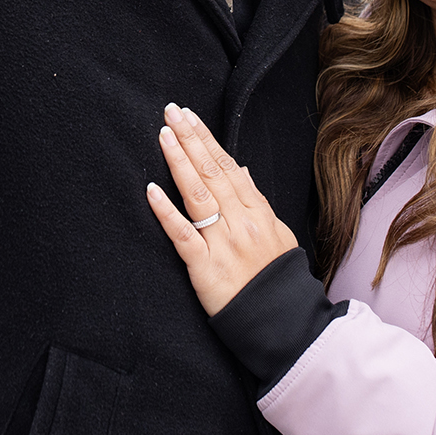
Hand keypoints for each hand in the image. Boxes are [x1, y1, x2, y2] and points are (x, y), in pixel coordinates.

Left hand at [145, 103, 298, 314]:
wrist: (284, 322)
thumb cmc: (277, 279)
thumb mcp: (278, 234)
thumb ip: (257, 201)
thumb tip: (241, 170)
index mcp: (258, 212)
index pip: (228, 167)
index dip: (207, 140)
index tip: (190, 117)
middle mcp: (240, 222)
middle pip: (211, 172)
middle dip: (190, 139)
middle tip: (171, 112)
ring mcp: (223, 243)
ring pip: (197, 194)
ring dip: (179, 161)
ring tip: (164, 135)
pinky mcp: (206, 267)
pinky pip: (183, 235)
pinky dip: (166, 212)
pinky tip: (151, 190)